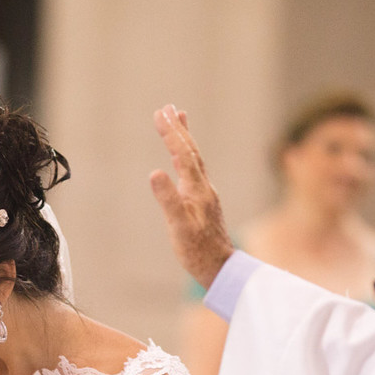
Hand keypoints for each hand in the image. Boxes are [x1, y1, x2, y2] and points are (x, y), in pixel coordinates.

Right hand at [149, 104, 233, 289]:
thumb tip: (154, 173)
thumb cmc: (198, 250)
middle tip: (167, 108)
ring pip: (194, 159)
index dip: (171, 133)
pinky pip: (193, 171)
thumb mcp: (179, 226)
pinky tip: (181, 159)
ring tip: (179, 119)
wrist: (220, 267)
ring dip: (184, 138)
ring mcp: (204, 194)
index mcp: (197, 189)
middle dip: (178, 129)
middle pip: (190, 151)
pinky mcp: (203, 202)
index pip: (183, 154)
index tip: (160, 113)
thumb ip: (167, 199)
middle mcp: (203, 187)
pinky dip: (186, 157)